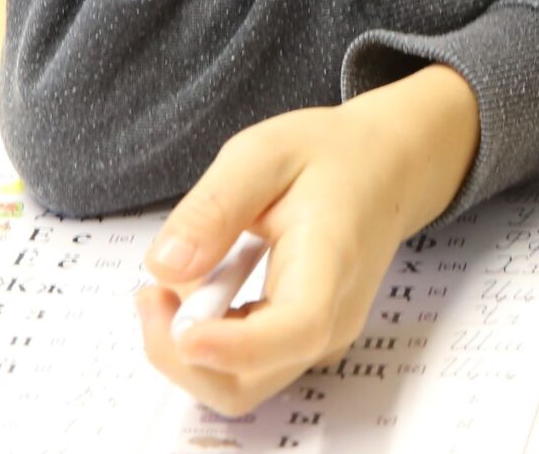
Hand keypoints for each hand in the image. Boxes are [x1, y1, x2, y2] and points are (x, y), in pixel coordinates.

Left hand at [135, 65, 478, 415]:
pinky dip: (205, 344)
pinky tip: (200, 291)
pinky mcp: (301, 343)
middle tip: (151, 292)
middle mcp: (332, 318)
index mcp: (333, 262)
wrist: (387, 169)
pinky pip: (244, 369)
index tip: (181, 331)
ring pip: (239, 385)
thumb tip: (164, 267)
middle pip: (250, 380)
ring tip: (170, 287)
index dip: (233, 345)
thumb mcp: (264, 153)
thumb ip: (214, 206)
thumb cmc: (331, 157)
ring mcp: (319, 338)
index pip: (296, 329)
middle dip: (181, 354)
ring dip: (187, 351)